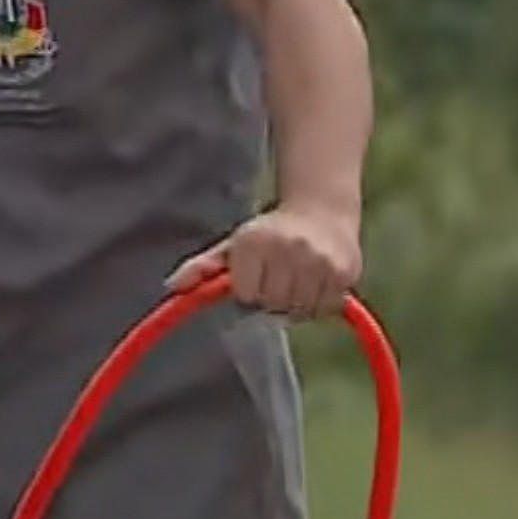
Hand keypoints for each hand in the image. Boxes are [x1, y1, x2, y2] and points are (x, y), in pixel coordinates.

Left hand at [169, 202, 361, 317]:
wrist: (321, 208)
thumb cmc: (268, 233)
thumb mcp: (232, 245)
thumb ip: (201, 267)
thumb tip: (171, 288)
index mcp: (254, 242)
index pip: (246, 295)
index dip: (248, 290)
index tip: (254, 275)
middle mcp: (288, 249)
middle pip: (273, 305)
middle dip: (272, 297)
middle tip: (277, 277)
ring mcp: (319, 261)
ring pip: (300, 310)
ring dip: (296, 303)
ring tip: (295, 279)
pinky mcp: (345, 271)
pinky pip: (326, 308)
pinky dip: (320, 303)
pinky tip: (315, 282)